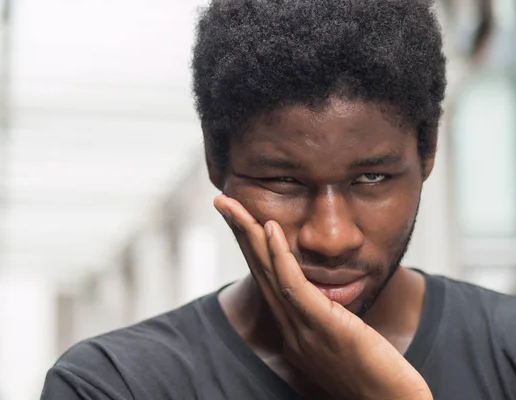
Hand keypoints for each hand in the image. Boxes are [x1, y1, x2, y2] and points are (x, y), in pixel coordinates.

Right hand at [214, 194, 431, 399]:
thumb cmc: (378, 378)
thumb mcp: (343, 343)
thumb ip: (328, 320)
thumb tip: (325, 298)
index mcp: (295, 331)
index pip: (268, 281)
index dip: (252, 247)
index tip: (242, 218)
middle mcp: (292, 330)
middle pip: (260, 272)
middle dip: (240, 233)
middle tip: (223, 201)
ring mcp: (304, 330)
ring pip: (269, 275)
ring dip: (251, 236)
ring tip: (235, 207)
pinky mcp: (325, 328)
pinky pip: (294, 288)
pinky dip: (280, 257)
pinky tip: (271, 230)